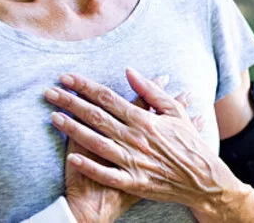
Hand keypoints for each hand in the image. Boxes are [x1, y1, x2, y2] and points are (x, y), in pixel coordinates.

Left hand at [44, 69, 241, 215]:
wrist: (203, 179)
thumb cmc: (189, 143)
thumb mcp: (174, 111)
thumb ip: (151, 91)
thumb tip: (129, 71)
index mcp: (145, 120)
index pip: (109, 98)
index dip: (86, 87)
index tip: (67, 78)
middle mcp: (136, 139)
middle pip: (97, 117)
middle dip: (71, 102)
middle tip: (50, 91)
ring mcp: (134, 161)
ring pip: (97, 142)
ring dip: (73, 129)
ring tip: (54, 117)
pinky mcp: (134, 182)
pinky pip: (107, 174)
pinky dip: (89, 167)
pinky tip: (71, 159)